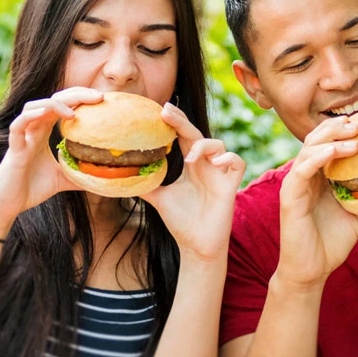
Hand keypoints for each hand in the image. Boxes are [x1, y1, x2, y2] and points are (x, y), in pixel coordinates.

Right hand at [0, 87, 103, 218]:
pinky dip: (30, 117)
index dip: (79, 99)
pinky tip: (45, 113)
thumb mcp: (64, 179)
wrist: (8, 205)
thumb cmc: (31, 189)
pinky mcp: (13, 149)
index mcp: (43, 132)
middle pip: (51, 101)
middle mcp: (32, 130)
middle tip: (98, 96)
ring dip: (54, 104)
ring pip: (32, 107)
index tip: (101, 100)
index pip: (62, 106)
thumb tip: (105, 179)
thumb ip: (81, 175)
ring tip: (74, 111)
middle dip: (75, 95)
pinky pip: (17, 127)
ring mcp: (22, 138)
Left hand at [141, 103, 244, 262]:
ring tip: (189, 158)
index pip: (183, 136)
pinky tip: (215, 162)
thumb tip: (120, 176)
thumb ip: (144, 185)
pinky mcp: (230, 187)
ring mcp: (219, 175)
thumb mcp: (158, 198)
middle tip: (166, 112)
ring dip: (204, 146)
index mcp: (191, 165)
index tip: (160, 110)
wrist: (195, 246)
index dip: (175, 122)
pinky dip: (229, 158)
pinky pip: (238, 163)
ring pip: (219, 145)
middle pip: (197, 134)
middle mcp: (206, 166)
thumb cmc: (181, 221)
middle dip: (182, 122)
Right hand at [276, 117, 357, 289]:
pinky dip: (318, 157)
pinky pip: (302, 170)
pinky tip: (335, 151)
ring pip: (310, 148)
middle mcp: (306, 174)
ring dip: (332, 138)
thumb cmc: (333, 242)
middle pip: (318, 137)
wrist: (312, 270)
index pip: (331, 141)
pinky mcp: (289, 196)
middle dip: (340, 126)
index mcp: (320, 175)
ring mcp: (296, 183)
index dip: (348, 128)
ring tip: (355, 134)